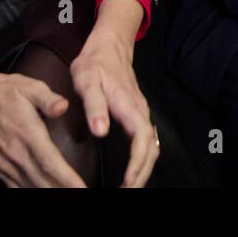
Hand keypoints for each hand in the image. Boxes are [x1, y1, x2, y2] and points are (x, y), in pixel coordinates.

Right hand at [0, 57, 87, 186]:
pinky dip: (27, 192)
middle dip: (62, 190)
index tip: (81, 187)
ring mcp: (5, 162)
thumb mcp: (29, 87)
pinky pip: (14, 186)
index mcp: (27, 134)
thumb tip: (63, 106)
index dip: (67, 178)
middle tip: (81, 194)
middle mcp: (15, 153)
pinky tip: (40, 192)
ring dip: (47, 192)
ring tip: (66, 195)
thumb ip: (48, 98)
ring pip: (28, 186)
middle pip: (41, 181)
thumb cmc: (4, 91)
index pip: (50, 162)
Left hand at [70, 0, 158, 187]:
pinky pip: (146, 140)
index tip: (128, 183)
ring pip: (151, 145)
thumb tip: (101, 132)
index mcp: (128, 106)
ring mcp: (140, 113)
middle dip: (142, 174)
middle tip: (127, 192)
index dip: (137, 164)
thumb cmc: (95, 62)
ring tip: (129, 186)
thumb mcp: (86, 79)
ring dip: (143, 168)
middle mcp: (139, 111)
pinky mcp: (137, 114)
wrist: (110, 44)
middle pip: (151, 148)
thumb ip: (94, 105)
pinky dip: (142, 159)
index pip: (141, 140)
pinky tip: (132, 169)